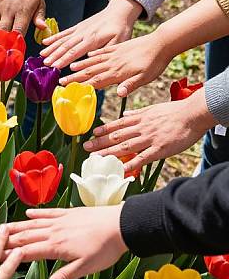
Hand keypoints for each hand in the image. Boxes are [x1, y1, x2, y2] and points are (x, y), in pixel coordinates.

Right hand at [5, 207, 126, 278]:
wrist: (119, 224)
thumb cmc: (104, 249)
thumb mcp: (86, 268)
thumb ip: (65, 276)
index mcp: (56, 246)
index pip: (27, 251)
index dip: (10, 254)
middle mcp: (54, 232)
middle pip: (26, 235)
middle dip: (8, 239)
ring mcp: (60, 221)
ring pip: (34, 224)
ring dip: (17, 226)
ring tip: (3, 227)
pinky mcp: (68, 213)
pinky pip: (48, 213)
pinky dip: (37, 214)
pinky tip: (28, 214)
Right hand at [40, 0, 141, 68]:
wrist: (120, 11)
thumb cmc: (121, 28)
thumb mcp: (119, 41)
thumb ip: (106, 51)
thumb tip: (92, 61)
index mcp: (93, 39)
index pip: (75, 52)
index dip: (64, 60)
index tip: (55, 67)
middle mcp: (83, 34)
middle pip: (66, 46)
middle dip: (54, 55)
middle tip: (45, 64)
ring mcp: (79, 29)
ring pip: (62, 39)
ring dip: (51, 48)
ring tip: (42, 56)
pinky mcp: (78, 26)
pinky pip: (64, 32)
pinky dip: (54, 37)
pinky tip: (45, 43)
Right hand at [59, 29, 169, 95]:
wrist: (162, 42)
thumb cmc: (155, 63)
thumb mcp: (145, 77)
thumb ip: (130, 84)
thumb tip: (119, 93)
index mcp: (118, 72)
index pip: (95, 80)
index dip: (80, 85)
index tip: (67, 88)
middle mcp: (113, 63)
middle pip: (90, 71)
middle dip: (74, 76)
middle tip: (61, 81)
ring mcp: (114, 54)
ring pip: (93, 61)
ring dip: (80, 65)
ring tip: (69, 67)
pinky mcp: (119, 48)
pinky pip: (102, 51)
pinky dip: (93, 54)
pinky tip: (87, 56)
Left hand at [83, 90, 215, 172]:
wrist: (192, 114)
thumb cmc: (174, 112)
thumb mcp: (152, 108)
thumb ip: (137, 113)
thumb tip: (124, 114)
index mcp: (139, 119)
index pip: (117, 125)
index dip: (104, 130)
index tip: (92, 134)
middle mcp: (140, 128)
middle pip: (116, 136)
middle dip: (100, 142)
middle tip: (86, 147)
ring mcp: (149, 139)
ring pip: (125, 146)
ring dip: (109, 153)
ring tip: (96, 158)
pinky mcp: (159, 149)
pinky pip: (142, 158)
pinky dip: (130, 164)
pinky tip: (120, 169)